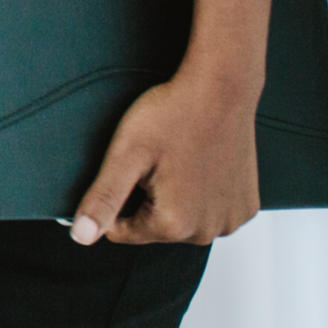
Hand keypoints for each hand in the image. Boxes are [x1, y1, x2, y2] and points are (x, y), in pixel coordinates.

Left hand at [71, 70, 261, 245]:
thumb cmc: (172, 116)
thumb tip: (81, 236)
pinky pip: (209, 211)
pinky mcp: (246, 208)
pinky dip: (200, 194)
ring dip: (174, 198)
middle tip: (157, 161)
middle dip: (147, 198)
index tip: (131, 169)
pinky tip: (200, 165)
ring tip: (179, 161)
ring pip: (182, 221)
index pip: (121, 231)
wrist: (219, 90)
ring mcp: (231, 220)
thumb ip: (102, 200)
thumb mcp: (125, 155)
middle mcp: (207, 231)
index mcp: (174, 224)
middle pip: (154, 227)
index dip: (116, 198)